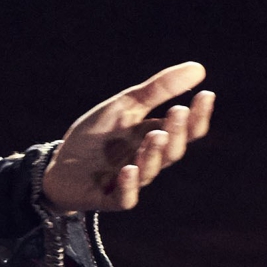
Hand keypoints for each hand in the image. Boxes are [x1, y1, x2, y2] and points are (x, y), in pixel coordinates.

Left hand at [43, 63, 214, 212]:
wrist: (59, 166)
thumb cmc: (96, 135)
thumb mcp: (125, 105)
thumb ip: (158, 89)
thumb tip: (199, 69)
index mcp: (155, 137)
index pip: (186, 131)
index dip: (198, 116)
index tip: (206, 94)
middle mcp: (148, 160)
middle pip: (173, 151)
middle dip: (177, 133)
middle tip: (177, 112)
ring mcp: (131, 180)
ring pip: (151, 171)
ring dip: (154, 153)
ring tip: (155, 135)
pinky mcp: (110, 198)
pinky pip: (126, 197)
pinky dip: (129, 185)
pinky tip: (128, 170)